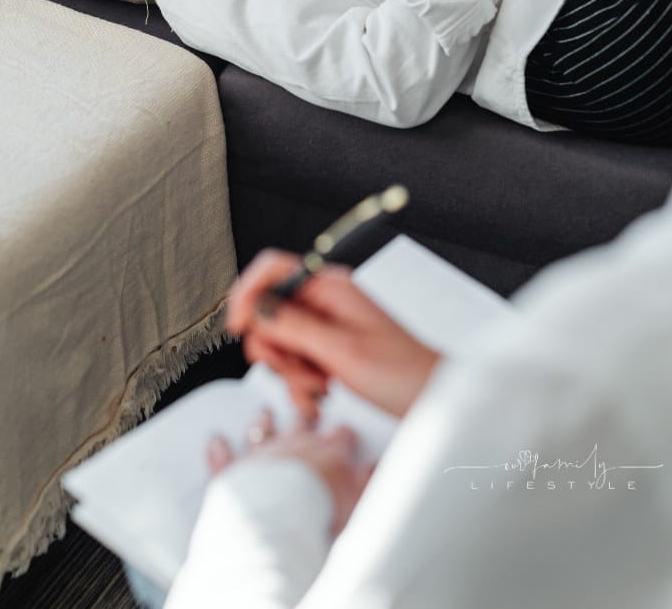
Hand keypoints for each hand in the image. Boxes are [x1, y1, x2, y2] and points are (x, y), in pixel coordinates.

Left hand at [207, 409, 372, 536]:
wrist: (282, 520)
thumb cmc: (321, 511)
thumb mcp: (358, 500)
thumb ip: (369, 480)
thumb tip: (377, 467)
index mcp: (326, 453)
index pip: (340, 438)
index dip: (344, 436)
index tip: (347, 433)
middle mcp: (293, 447)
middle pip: (301, 426)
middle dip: (305, 417)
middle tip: (306, 407)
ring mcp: (263, 457)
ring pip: (262, 432)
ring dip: (264, 423)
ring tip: (264, 412)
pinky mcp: (236, 474)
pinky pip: (224, 459)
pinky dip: (219, 450)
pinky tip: (215, 440)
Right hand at [227, 250, 441, 420]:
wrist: (432, 401)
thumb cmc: (404, 373)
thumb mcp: (342, 351)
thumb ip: (294, 327)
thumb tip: (255, 308)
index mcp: (330, 286)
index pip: (271, 269)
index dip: (247, 295)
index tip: (239, 327)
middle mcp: (326, 300)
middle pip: (269, 311)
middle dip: (275, 347)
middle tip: (297, 369)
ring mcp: (326, 325)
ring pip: (279, 340)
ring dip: (289, 370)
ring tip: (317, 386)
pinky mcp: (328, 349)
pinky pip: (294, 360)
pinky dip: (300, 382)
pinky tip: (320, 394)